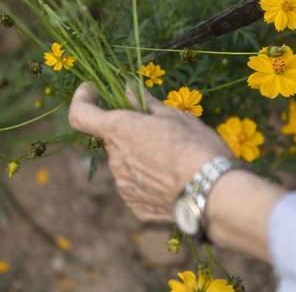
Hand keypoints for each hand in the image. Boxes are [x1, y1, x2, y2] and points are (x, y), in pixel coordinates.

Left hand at [68, 82, 231, 221]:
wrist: (214, 194)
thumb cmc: (197, 147)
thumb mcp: (174, 116)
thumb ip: (144, 103)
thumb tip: (127, 89)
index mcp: (120, 130)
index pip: (80, 114)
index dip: (82, 98)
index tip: (93, 90)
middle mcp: (115, 160)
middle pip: (114, 139)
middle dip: (131, 131)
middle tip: (162, 129)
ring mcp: (124, 187)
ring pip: (126, 163)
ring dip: (142, 155)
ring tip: (175, 158)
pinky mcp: (137, 206)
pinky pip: (138, 186)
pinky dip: (150, 179)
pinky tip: (175, 179)